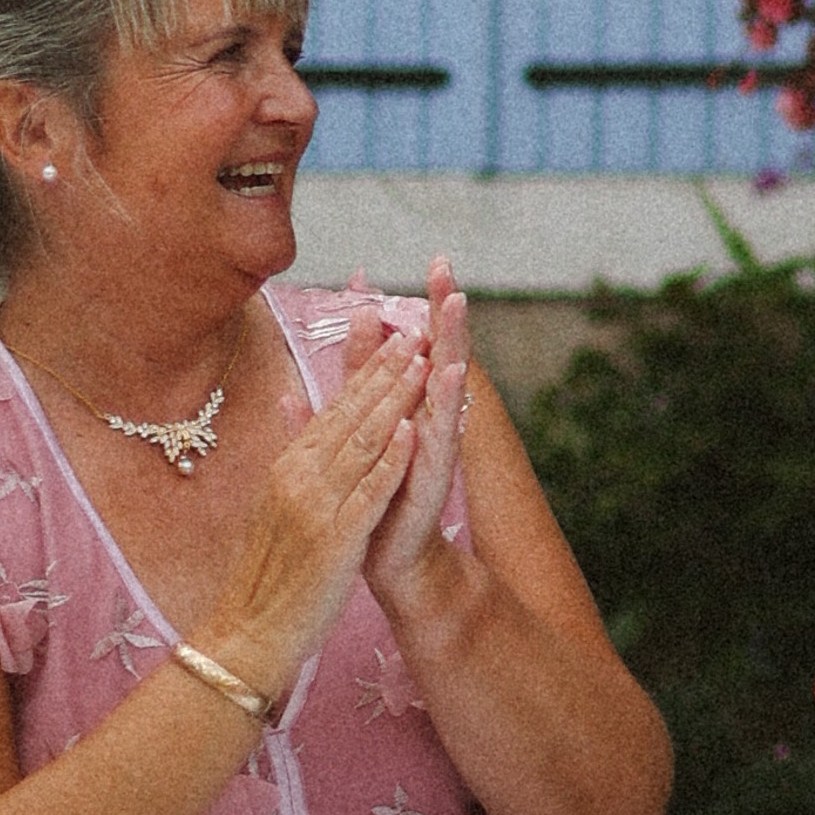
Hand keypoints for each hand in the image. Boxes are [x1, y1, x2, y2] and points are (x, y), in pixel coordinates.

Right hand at [209, 325, 425, 688]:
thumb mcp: (278, 505)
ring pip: (362, 442)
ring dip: (395, 401)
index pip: (333, 409)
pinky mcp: (335, 538)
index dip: (367, 372)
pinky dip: (392, 459)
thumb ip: (293, 456)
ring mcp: (316, 506)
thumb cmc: (270, 572)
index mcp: (288, 467)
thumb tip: (296, 412)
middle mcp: (298, 477)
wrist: (249, 631)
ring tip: (423, 364)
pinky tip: (414, 431)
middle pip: (349, 415)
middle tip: (416, 332)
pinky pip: (369, 492)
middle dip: (385, 371)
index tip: (395, 337)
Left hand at [364, 259, 473, 611]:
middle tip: (448, 269)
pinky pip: (438, 436)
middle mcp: (431, 419)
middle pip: (442, 355)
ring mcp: (435, 447)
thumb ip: (357, 375)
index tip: (435, 259)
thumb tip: (358, 318)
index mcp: (413, 405)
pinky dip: (443, 406)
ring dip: (452, 346)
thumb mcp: (361, 421)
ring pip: (446, 388)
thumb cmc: (376, 490)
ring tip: (456, 309)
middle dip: (445, 312)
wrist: (386, 555)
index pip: (423, 345)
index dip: (428, 304)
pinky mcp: (430, 476)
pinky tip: (448, 380)